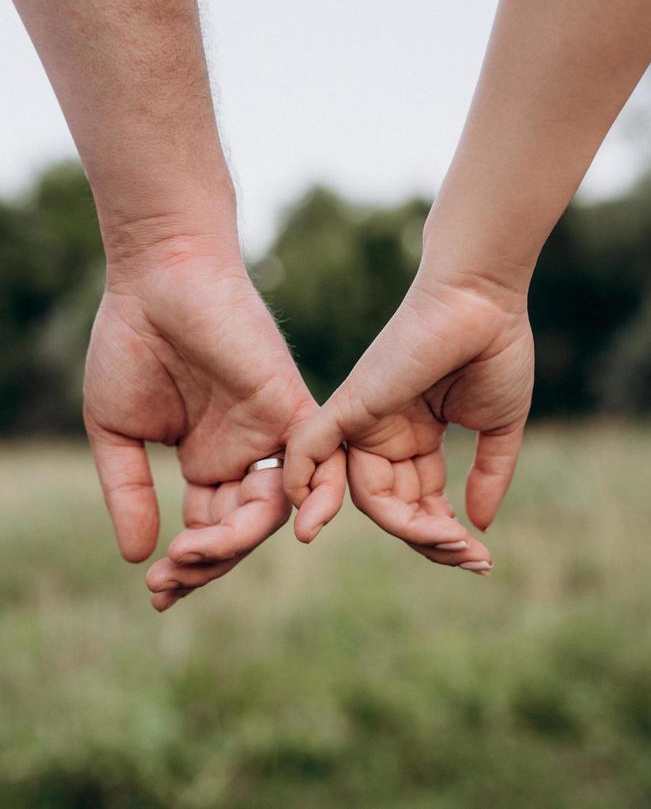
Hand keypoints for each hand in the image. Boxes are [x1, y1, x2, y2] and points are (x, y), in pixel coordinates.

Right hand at [83, 252, 344, 610]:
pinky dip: (314, 496)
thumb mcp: (115, 431)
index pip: (209, 527)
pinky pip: (317, 460)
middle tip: (172, 577)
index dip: (188, 563)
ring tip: (195, 554)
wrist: (157, 278)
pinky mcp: (291, 403)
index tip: (157, 590)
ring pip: (273, 508)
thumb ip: (128, 491)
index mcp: (206, 458)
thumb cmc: (130, 342)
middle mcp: (243, 452)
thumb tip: (136, 556)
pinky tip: (294, 529)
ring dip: (237, 540)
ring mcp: (269, 431)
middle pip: (242, 528)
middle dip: (209, 560)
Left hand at [284, 271, 533, 572]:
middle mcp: (385, 432)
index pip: (417, 501)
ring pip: (364, 494)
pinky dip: (302, 482)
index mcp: (416, 436)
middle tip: (469, 556)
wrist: (484, 301)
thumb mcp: (497, 428)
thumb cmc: (496, 351)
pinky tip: (312, 527)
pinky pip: (309, 449)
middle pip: (391, 506)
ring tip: (448, 543)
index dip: (443, 533)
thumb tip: (480, 525)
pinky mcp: (349, 403)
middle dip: (429, 537)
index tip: (479, 555)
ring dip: (404, 528)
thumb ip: (488, 475)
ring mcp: (365, 419)